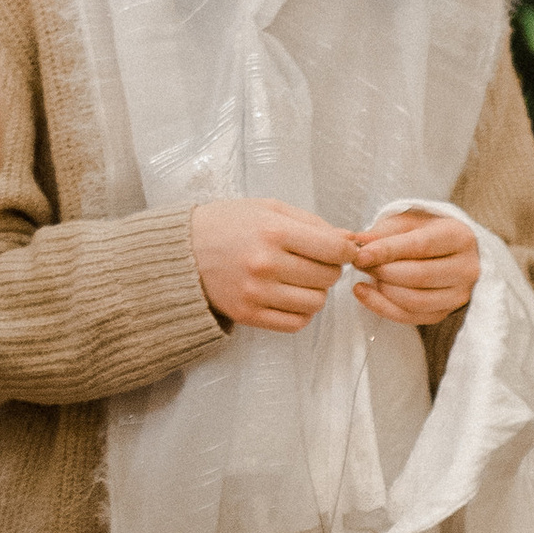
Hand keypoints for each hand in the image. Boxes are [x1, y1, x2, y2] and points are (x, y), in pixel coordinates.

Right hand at [190, 198, 356, 332]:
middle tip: (316, 262)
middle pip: (328, 277)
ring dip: (316, 292)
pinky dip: (301, 312)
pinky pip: (296, 323)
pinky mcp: (248, 315)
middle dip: (330, 269)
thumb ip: (313, 223)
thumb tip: (351, 240)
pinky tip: (290, 296)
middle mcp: (265, 264)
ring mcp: (256, 293)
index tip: (343, 251)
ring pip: (316, 303)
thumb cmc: (228, 224)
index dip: (347, 251)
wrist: (182, 251)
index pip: (333, 250)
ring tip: (300, 279)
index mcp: (273, 232)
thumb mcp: (269, 209)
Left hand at [352, 209, 481, 327]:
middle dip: (383, 271)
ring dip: (383, 290)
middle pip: (420, 275)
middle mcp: (466, 268)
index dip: (388, 251)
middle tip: (360, 264)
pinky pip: (410, 317)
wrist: (448, 254)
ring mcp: (458, 295)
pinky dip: (382, 307)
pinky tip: (365, 294)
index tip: (361, 254)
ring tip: (365, 276)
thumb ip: (385, 231)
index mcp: (459, 237)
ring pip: (415, 300)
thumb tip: (359, 241)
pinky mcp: (444, 312)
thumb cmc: (427, 234)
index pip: (422, 246)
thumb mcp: (409, 222)